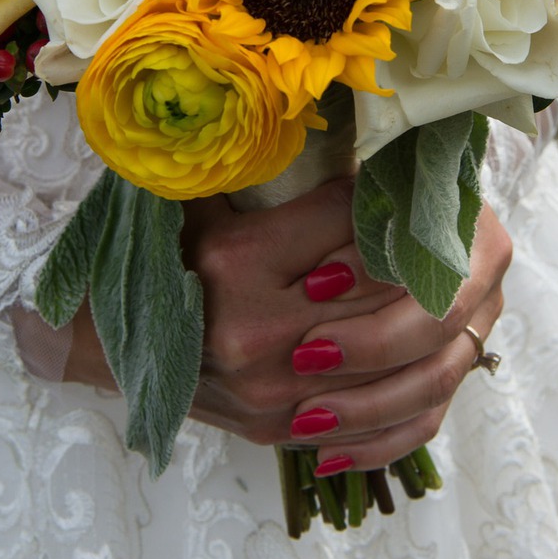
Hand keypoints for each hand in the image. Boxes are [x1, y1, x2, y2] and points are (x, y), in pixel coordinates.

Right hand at [64, 181, 511, 469]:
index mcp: (238, 262)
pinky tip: (438, 362)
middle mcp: (257, 335)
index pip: (354, 218)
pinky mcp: (280, 434)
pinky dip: (423, 397)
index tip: (406, 172)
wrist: (98, 340)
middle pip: (392, 293)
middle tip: (456, 225)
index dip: (390, 190)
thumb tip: (351, 124)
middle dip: (434, 253)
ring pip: (405, 369)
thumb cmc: (155, 252)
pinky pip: (383, 429)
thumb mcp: (203, 194)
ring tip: (459, 291)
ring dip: (445, 326)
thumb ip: (266, 163)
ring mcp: (273, 398)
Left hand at [286, 202, 509, 470]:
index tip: (314, 284)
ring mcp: (472, 336)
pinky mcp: (447, 376)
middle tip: (304, 356)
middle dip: (368, 348)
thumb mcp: (355, 197)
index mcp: (475, 236)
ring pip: (432, 387)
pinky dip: (377, 442)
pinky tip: (329, 456)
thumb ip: (350, 218)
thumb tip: (323, 281)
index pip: (431, 260)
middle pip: (437, 331)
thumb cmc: (357, 201)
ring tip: (306, 416)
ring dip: (367, 407)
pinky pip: (423, 424)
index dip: (373, 273)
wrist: (387, 224)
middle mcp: (485, 289)